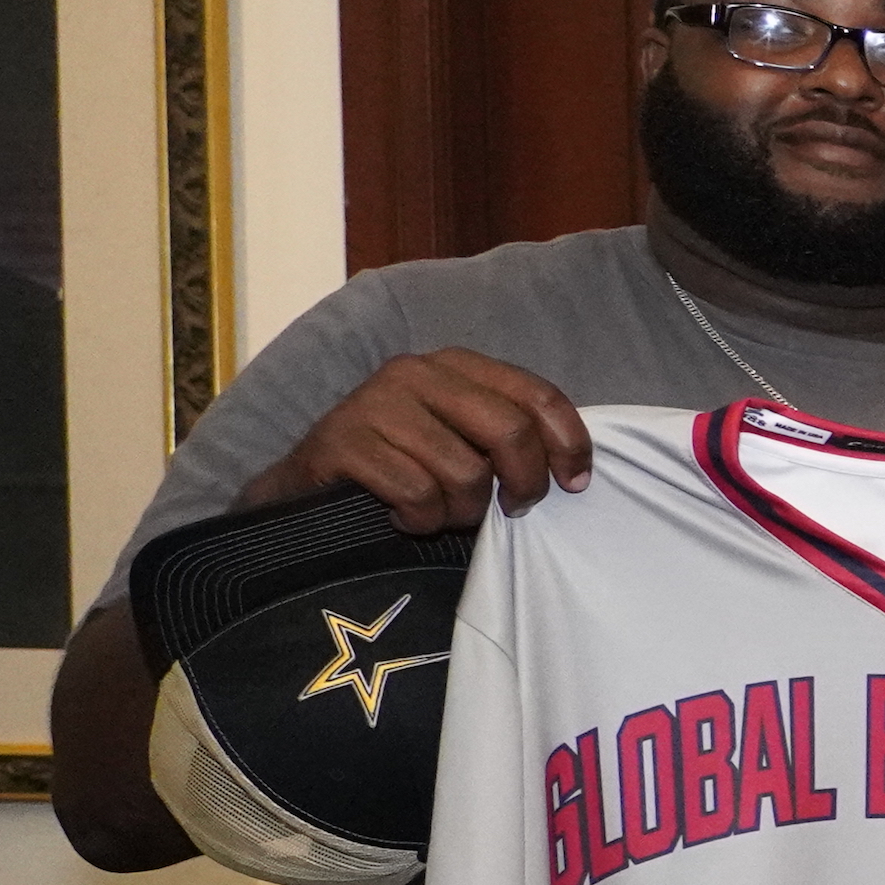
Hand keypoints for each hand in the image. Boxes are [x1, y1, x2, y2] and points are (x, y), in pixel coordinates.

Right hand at [246, 349, 593, 531]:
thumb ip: (510, 437)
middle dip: (522, 484)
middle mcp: (416, 373)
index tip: (575, 483)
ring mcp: (375, 403)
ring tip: (442, 513)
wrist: (308, 488)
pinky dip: (421, 520)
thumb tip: (574, 471)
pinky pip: (417, 495)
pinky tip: (404, 517)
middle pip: (509, 432)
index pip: (538, 396)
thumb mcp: (463, 440)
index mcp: (456, 365)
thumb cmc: (403, 466)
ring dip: (464, 511)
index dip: (569, 444)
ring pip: (465, 473)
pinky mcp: (344, 441)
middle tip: (510, 510)